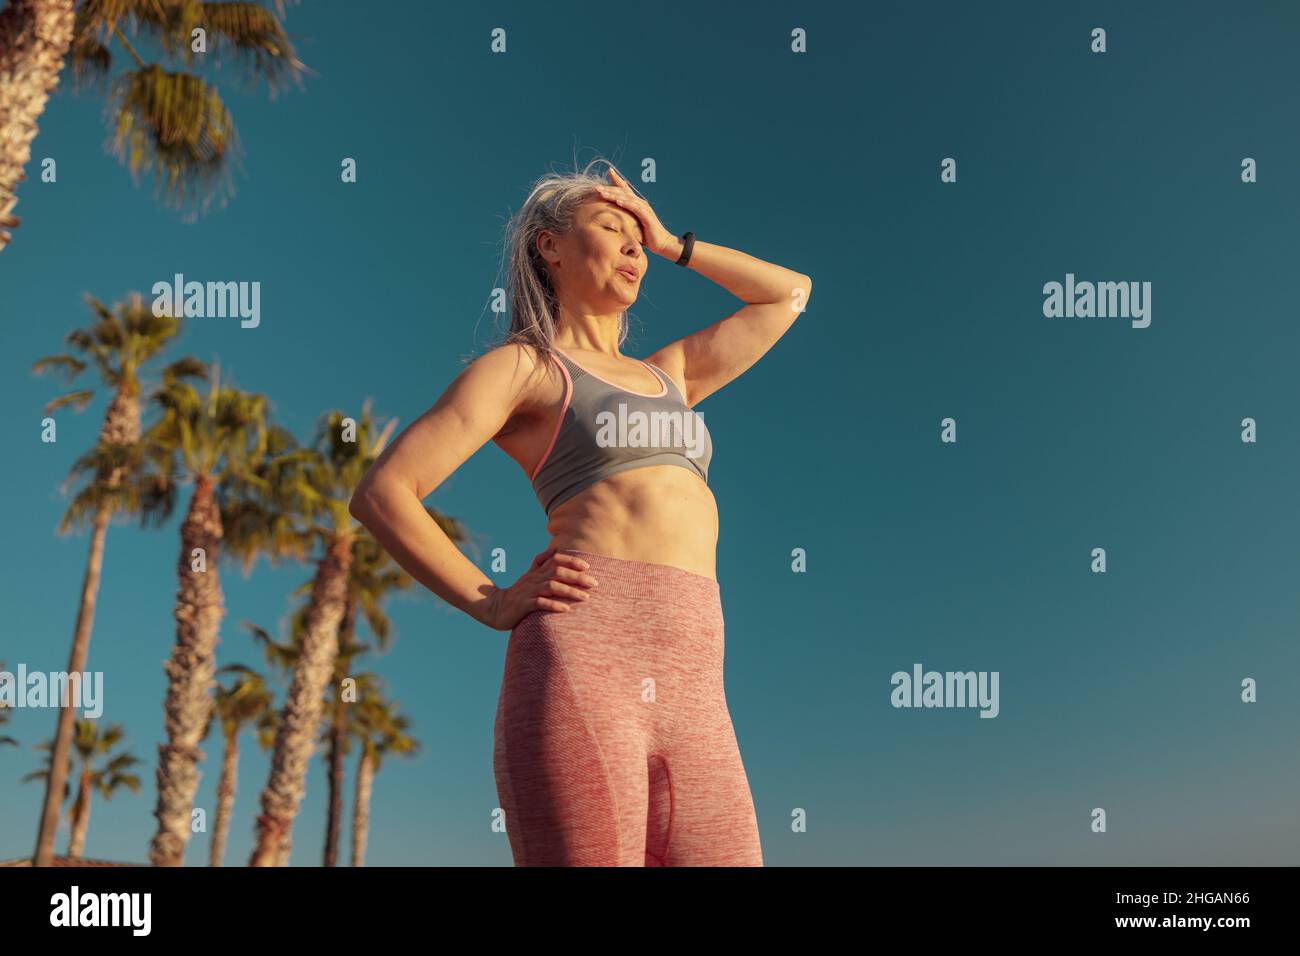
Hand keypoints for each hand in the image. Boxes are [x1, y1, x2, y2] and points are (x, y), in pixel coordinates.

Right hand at [482, 548, 599, 630]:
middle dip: (577, 577)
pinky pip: (540, 603)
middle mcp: (534, 579)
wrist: (496, 608)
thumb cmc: (518, 593)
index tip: (587, 567)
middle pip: (557, 571)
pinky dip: (554, 605)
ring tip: (585, 597)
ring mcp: (528, 591)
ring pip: (551, 587)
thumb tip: (556, 550)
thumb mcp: (530, 576)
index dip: (571, 561)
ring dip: (570, 591)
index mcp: (537, 571)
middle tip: (594, 584)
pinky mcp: (523, 605)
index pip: (555, 559)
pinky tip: (566, 609)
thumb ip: (542, 563)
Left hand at [594, 167, 677, 258]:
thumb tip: (610, 221)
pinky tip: (617, 201)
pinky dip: (626, 204)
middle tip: (596, 187)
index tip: (609, 171)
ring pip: (627, 198)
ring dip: (614, 195)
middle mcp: (640, 203)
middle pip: (623, 192)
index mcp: (637, 204)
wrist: (662, 243)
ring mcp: (644, 208)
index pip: (626, 189)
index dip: (618, 179)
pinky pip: (635, 208)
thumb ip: (624, 220)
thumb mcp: (632, 225)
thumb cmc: (646, 236)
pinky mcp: (647, 216)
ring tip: (602, 193)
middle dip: (609, 188)